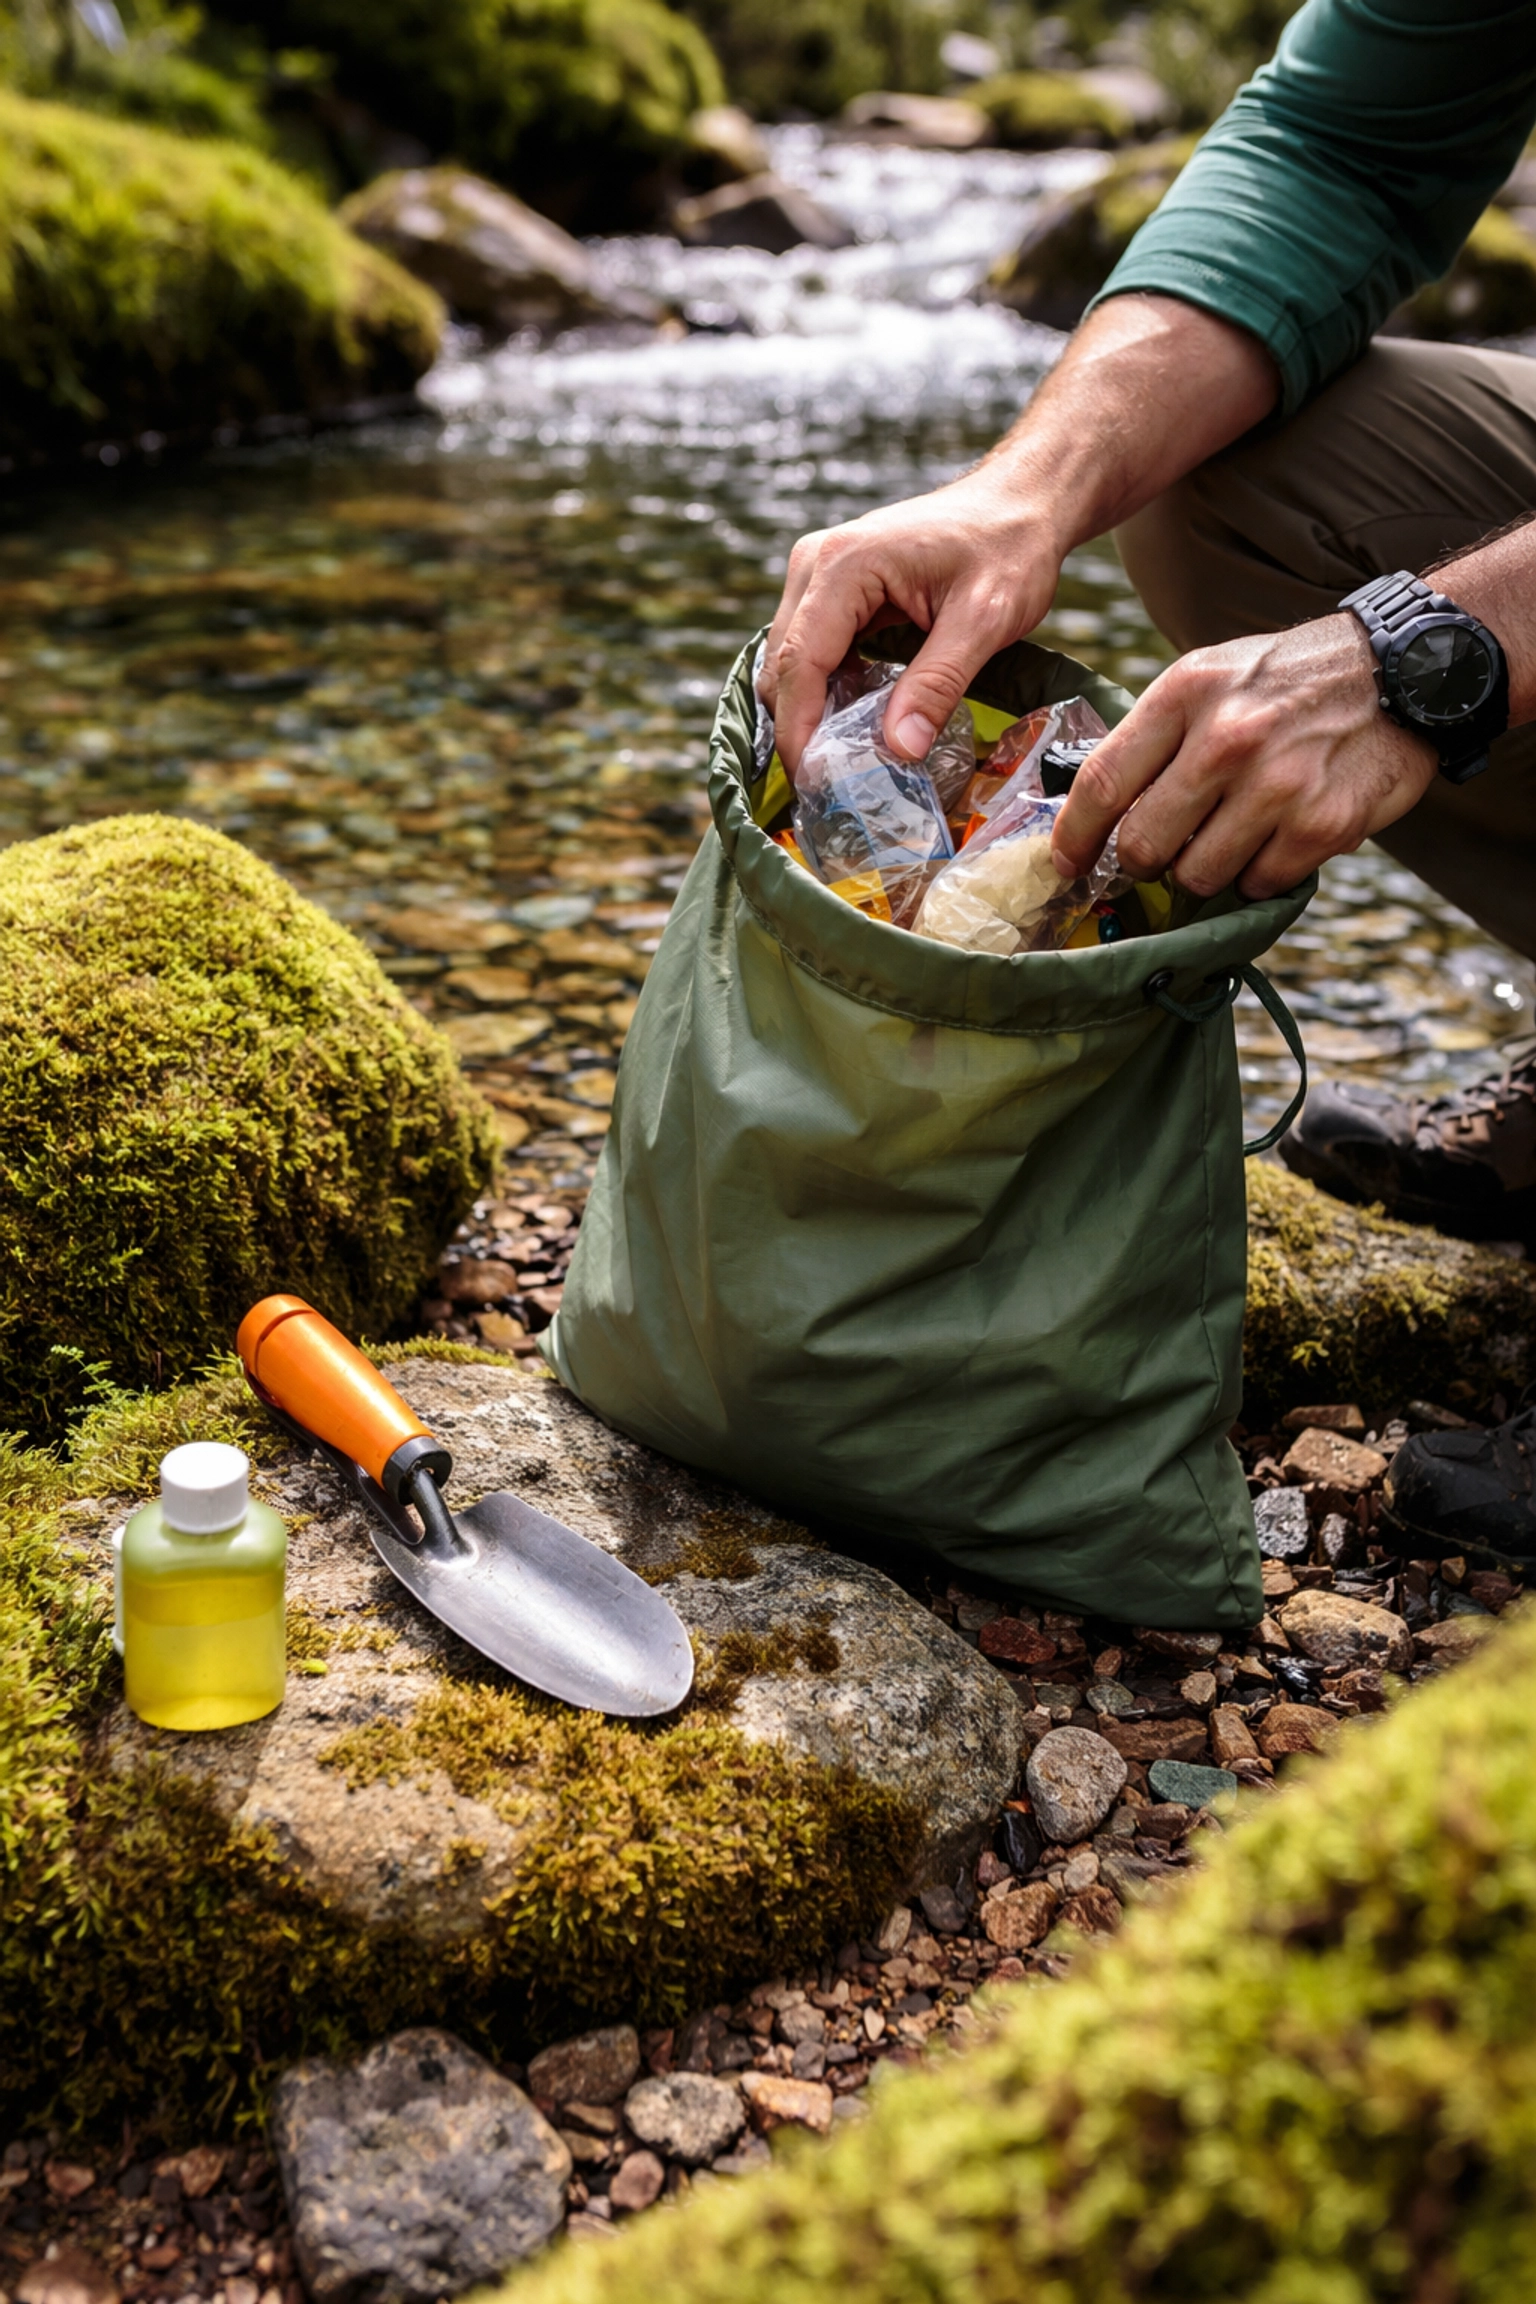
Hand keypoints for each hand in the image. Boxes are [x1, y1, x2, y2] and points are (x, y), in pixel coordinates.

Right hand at [759, 471, 1063, 774]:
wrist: (1020, 503)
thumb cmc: (1009, 548)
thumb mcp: (986, 620)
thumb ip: (938, 683)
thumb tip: (898, 750)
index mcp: (843, 565)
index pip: (798, 663)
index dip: (800, 730)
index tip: (814, 783)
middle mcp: (814, 564)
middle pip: (780, 666)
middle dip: (799, 728)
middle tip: (830, 788)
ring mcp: (817, 574)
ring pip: (787, 662)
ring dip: (810, 712)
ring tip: (845, 762)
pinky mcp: (830, 589)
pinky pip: (810, 652)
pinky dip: (826, 692)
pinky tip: (858, 722)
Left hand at [1050, 613, 1438, 900]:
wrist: (1398, 671)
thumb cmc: (1285, 681)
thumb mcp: (1209, 677)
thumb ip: (1154, 736)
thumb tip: (1094, 811)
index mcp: (1187, 694)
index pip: (1102, 783)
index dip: (1075, 837)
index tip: (1068, 864)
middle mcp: (1228, 739)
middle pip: (1144, 844)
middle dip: (1143, 862)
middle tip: (1159, 854)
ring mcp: (1278, 784)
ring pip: (1199, 876)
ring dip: (1205, 870)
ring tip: (1230, 835)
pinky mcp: (1321, 823)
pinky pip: (1259, 883)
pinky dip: (1260, 873)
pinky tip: (1276, 837)